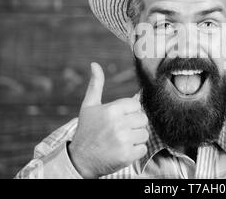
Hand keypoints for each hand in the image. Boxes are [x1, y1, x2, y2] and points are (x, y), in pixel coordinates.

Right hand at [68, 62, 148, 177]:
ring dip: (136, 139)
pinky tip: (123, 150)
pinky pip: (143, 149)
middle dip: (134, 125)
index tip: (119, 118)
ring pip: (145, 134)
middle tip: (121, 131)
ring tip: (121, 140)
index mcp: (112, 109)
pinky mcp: (127, 156)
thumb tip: (94, 64)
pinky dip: (136, 151)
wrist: (79, 160)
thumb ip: (96, 85)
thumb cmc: (86, 130)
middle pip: (143, 119)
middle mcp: (118, 124)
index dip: (130, 112)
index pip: (137, 105)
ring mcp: (123, 140)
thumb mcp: (89, 106)